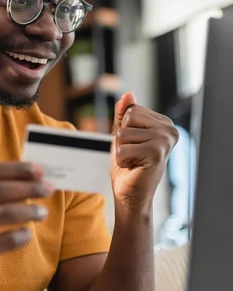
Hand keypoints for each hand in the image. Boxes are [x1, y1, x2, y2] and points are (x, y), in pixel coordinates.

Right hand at [0, 162, 52, 290]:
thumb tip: (28, 177)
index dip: (17, 169)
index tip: (39, 170)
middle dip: (29, 187)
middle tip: (48, 189)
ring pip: (5, 213)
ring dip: (30, 210)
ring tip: (43, 212)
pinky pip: (7, 240)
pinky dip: (23, 235)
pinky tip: (27, 234)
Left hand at [110, 92, 178, 211]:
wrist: (131, 196)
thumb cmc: (127, 166)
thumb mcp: (122, 136)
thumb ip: (124, 115)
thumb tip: (127, 94)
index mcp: (164, 123)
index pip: (132, 110)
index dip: (124, 129)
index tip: (134, 145)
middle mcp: (169, 129)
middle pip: (128, 119)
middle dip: (121, 139)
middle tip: (133, 155)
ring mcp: (165, 141)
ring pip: (123, 134)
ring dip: (121, 150)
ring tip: (133, 161)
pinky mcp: (157, 153)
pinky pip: (122, 149)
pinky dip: (121, 161)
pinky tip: (134, 168)